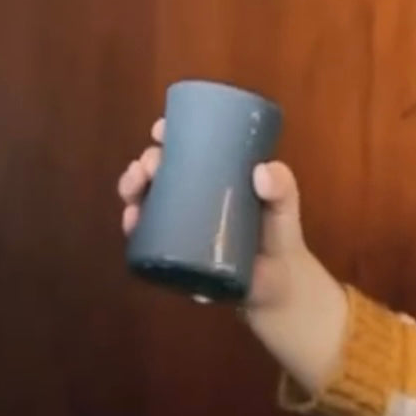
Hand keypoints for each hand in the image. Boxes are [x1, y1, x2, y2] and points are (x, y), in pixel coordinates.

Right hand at [117, 118, 309, 310]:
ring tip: (134, 188)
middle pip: (160, 171)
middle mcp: (193, 196)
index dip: (168, 136)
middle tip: (148, 165)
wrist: (277, 285)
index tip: (160, 130)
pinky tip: (132, 220)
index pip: (186, 149)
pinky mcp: (175, 253)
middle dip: (146, 162)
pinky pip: (146, 236)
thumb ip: (282, 188)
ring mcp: (181, 224)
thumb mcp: (284, 206)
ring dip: (132, 188)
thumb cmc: (279, 237)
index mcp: (216, 176)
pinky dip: (134, 226)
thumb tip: (262, 171)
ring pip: (146, 199)